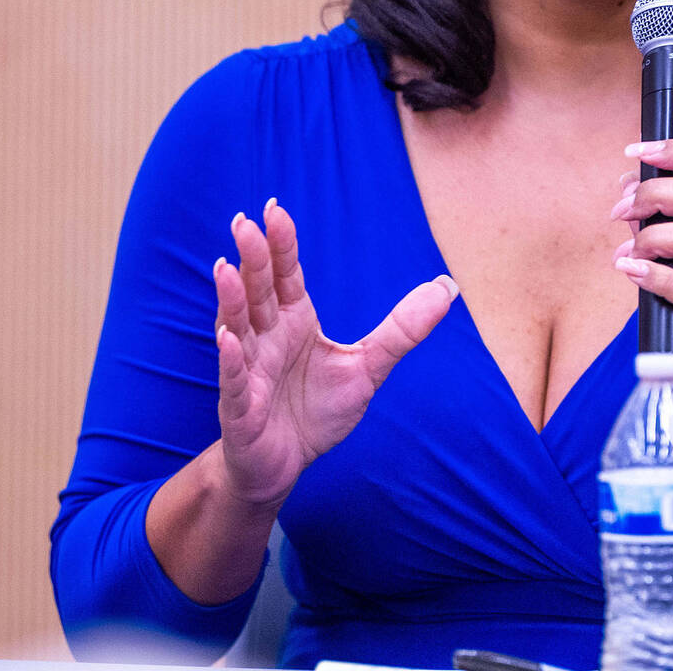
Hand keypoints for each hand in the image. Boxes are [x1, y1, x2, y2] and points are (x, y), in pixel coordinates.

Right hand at [214, 199, 456, 508]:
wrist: (286, 465)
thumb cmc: (318, 410)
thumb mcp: (369, 366)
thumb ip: (403, 328)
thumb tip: (447, 288)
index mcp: (293, 319)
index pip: (286, 274)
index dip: (280, 243)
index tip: (274, 208)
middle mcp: (266, 337)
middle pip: (258, 290)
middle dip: (252, 257)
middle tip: (244, 222)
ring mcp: (248, 369)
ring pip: (236, 326)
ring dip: (230, 298)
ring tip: (225, 267)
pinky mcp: (240, 407)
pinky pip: (233, 380)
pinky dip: (231, 359)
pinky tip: (229, 338)